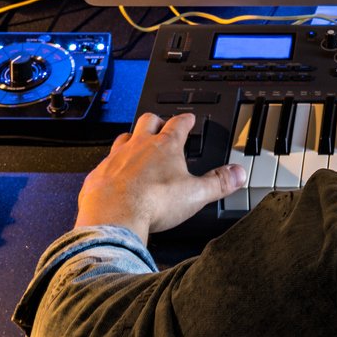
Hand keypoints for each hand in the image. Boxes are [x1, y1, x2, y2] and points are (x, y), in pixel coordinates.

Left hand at [74, 112, 245, 243]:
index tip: (189, 118)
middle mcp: (139, 146)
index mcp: (165, 146)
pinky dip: (112, 165)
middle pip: (148, 121)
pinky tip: (115, 175)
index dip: (186, 119)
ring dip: (132, 139)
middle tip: (162, 125)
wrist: (114, 218)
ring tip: (137, 146)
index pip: (178, 123)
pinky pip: (105, 163)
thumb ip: (219, 182)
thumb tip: (237, 174)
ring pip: (124, 137)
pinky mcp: (98, 174)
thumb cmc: (153, 203)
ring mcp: (116, 158)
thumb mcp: (196, 194)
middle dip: (157, 121)